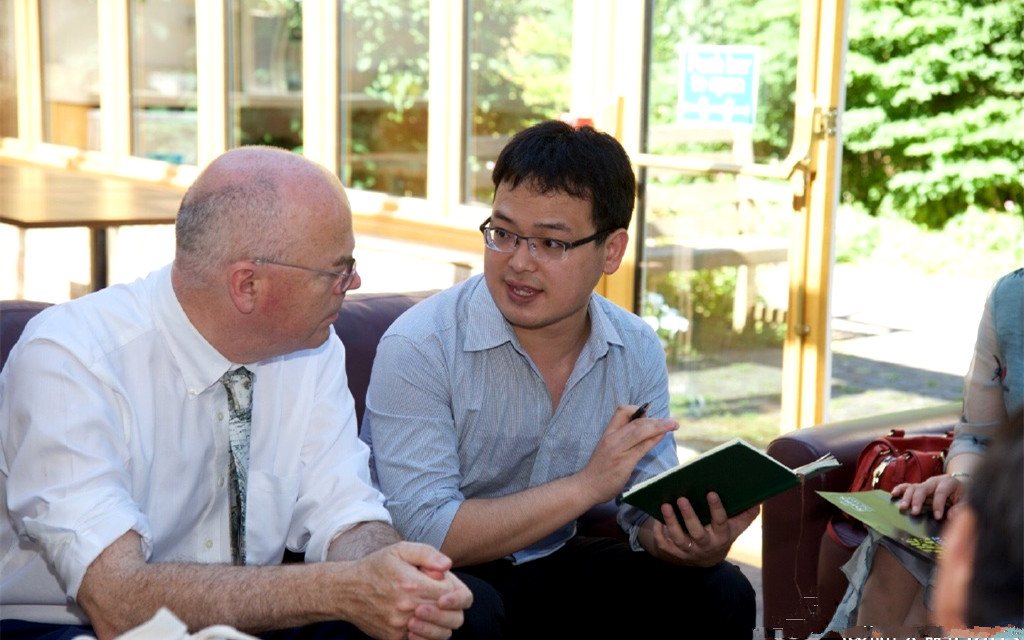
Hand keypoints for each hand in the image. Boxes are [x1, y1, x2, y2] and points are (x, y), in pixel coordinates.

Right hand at [345, 542, 470, 639]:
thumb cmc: (376, 567)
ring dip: (444, 623)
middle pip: (451, 616)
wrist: (346, 590)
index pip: (451, 593)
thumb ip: (427, 554)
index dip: (455, 589)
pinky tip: (423, 621)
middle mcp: (407, 607)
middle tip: (445, 599)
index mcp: (412, 584)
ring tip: (436, 610)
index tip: (446, 584)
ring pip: (441, 633)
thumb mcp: (400, 550)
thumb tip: (447, 566)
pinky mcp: (394, 638)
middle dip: (453, 607)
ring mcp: (400, 626)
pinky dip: (429, 634)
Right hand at [579, 404, 677, 504]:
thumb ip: (620, 438)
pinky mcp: (624, 462)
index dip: (638, 409)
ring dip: (660, 426)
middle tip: (670, 422)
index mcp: (607, 433)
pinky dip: (654, 439)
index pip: (622, 411)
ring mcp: (618, 450)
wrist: (586, 487)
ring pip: (640, 431)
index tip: (649, 416)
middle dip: (656, 419)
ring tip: (673, 425)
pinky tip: (663, 436)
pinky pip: (642, 447)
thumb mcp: (606, 447)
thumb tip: (641, 430)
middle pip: (636, 421)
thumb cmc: (598, 469)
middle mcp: (612, 439)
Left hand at [643, 492, 758, 566]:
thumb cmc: (723, 533)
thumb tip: (759, 497)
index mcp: (722, 536)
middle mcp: (706, 545)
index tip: (711, 492)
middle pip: (697, 532)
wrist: (709, 557)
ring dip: (671, 522)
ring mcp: (690, 550)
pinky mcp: (676, 553)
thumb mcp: (737, 525)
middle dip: (689, 516)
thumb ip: (747, 512)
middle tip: (682, 498)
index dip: (716, 509)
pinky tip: (656, 521)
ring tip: (665, 505)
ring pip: (679, 539)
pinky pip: (665, 546)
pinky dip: (659, 534)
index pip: (720, 522)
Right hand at [891, 473, 966, 518]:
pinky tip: (894, 494)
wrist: (960, 485)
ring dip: (907, 497)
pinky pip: (907, 486)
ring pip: (913, 487)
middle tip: (914, 512)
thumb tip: (951, 516)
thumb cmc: (963, 494)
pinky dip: (900, 490)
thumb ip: (961, 508)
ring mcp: (925, 484)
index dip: (938, 505)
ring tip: (903, 507)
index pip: (941, 492)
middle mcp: (935, 481)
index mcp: (948, 482)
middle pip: (923, 488)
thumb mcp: (967, 500)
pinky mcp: (919, 487)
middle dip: (918, 500)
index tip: (937, 517)